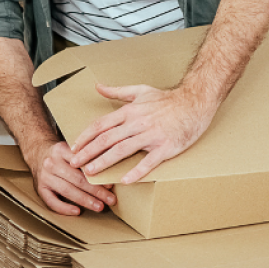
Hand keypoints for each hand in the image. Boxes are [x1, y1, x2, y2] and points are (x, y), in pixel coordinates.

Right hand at [22, 138, 116, 216]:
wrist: (37, 152)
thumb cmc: (61, 154)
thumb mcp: (71, 148)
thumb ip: (86, 156)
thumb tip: (110, 171)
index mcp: (60, 150)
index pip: (81, 163)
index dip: (96, 175)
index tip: (110, 185)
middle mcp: (51, 163)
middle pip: (76, 179)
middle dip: (96, 191)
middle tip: (111, 199)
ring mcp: (44, 176)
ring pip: (67, 190)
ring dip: (85, 200)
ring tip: (100, 207)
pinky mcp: (40, 188)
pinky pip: (51, 201)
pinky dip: (64, 208)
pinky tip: (77, 211)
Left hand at [69, 84, 217, 183]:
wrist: (195, 102)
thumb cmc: (167, 99)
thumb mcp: (140, 90)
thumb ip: (117, 91)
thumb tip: (97, 87)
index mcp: (129, 111)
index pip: (100, 125)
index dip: (85, 137)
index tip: (74, 147)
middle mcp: (137, 123)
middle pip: (106, 139)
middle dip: (88, 152)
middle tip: (74, 164)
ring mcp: (151, 135)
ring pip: (122, 150)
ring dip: (104, 162)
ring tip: (91, 172)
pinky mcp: (166, 147)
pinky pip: (148, 162)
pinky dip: (136, 172)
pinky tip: (124, 180)